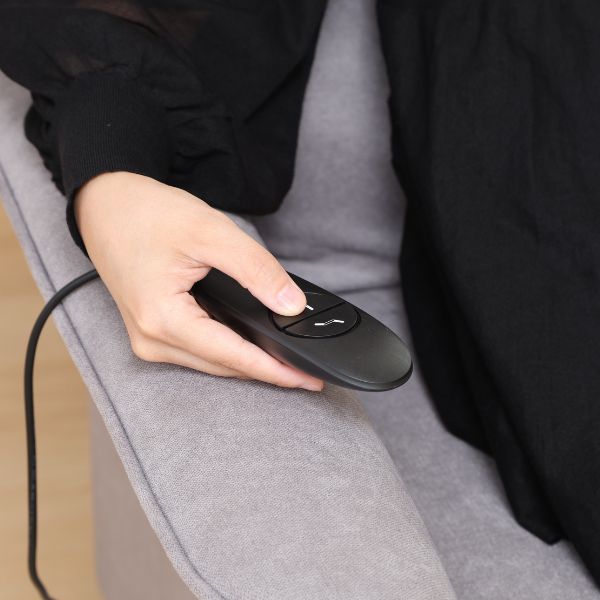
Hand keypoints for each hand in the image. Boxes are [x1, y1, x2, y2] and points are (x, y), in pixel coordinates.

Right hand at [74, 172, 323, 390]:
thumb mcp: (211, 232)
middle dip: (266, 371)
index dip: (275, 370)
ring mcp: (149, 339)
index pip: (232, 357)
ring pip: (211, 363)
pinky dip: (228, 350)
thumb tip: (290, 305)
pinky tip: (251, 345)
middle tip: (306, 374)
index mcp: (162, 319)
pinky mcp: (152, 332)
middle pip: (222, 366)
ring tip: (285, 362)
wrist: (107, 205)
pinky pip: (199, 351)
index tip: (307, 381)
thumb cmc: (148, 214)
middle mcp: (151, 339)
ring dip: (247, 364)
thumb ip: (255, 270)